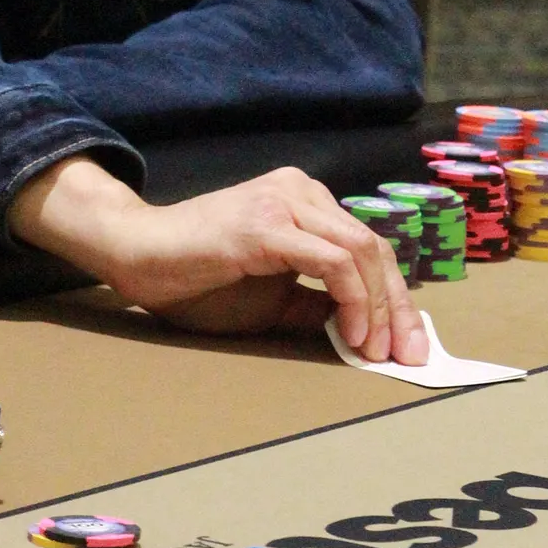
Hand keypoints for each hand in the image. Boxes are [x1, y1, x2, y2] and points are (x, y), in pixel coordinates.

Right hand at [8, 159, 429, 364]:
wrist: (138, 255)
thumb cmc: (197, 279)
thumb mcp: (271, 299)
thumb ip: (315, 306)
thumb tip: (362, 332)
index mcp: (305, 202)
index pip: (367, 247)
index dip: (394, 299)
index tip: (406, 345)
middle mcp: (302, 191)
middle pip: (374, 248)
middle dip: (398, 307)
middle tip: (409, 356)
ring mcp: (285, 202)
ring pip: (362, 251)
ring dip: (380, 308)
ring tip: (379, 351)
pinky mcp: (268, 224)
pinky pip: (333, 262)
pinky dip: (353, 300)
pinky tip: (353, 334)